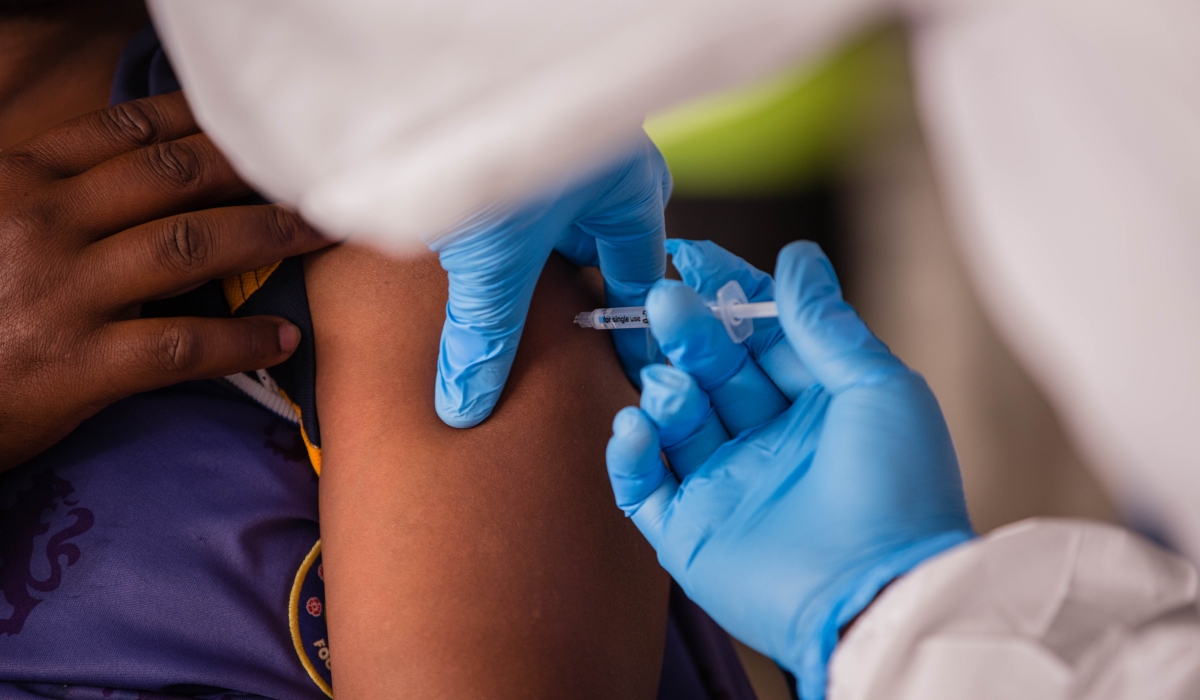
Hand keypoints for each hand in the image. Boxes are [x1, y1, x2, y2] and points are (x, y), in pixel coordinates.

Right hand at [0, 92, 329, 470]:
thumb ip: (50, 198)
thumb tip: (125, 178)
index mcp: (20, 183)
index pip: (124, 135)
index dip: (201, 125)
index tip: (254, 124)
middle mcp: (45, 224)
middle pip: (174, 179)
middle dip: (254, 172)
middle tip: (315, 176)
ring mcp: (63, 292)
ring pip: (190, 247)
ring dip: (268, 237)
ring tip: (322, 237)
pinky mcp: (79, 363)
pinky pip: (181, 345)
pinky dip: (240, 341)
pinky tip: (283, 339)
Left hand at [430, 134, 669, 427]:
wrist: (430, 65)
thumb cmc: (495, 135)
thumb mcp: (494, 259)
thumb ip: (485, 335)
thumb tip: (468, 404)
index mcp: (631, 193)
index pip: (641, 282)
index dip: (629, 336)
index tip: (623, 380)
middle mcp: (606, 168)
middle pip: (601, 253)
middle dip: (575, 302)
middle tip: (556, 358)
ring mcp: (563, 151)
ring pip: (558, 228)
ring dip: (531, 269)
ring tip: (506, 316)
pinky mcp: (512, 140)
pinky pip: (522, 204)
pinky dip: (501, 239)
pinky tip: (471, 259)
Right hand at [606, 240, 973, 699]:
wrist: (880, 595)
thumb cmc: (898, 488)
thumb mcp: (877, 387)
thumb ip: (825, 323)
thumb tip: (797, 255)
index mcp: (815, 403)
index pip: (760, 333)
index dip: (727, 291)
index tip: (690, 253)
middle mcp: (767, 439)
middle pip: (711, 367)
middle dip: (687, 331)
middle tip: (662, 301)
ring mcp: (725, 484)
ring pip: (674, 417)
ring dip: (664, 387)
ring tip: (672, 383)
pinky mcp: (689, 530)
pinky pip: (642, 483)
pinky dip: (630, 452)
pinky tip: (637, 426)